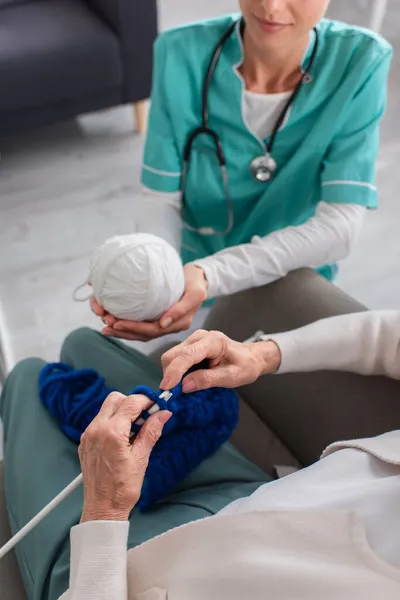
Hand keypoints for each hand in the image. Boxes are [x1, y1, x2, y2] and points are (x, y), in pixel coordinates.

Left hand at [79, 392, 170, 521]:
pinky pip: (99, 421)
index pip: (131, 402)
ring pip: (106, 409)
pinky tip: (123, 437)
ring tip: (136, 430)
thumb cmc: (122, 489)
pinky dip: (113, 422)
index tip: (157, 406)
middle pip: (115, 399)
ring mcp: (88, 435)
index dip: (147, 401)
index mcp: (111, 432)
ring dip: (122, 412)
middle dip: (132, 403)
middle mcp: (96, 429)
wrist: (102, 509)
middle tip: (146, 416)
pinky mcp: (85, 442)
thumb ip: (151, 431)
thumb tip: (163, 414)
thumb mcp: (141, 458)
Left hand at [100, 264, 207, 340]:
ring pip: (138, 331)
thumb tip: (163, 323)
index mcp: (179, 324)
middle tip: (105, 325)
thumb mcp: (196, 293)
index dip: (134, 329)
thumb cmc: (197, 283)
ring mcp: (162, 322)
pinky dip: (124, 322)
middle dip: (122, 331)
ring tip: (104, 325)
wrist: (199, 277)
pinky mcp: (156, 315)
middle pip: (142, 334)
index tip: (117, 323)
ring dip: (120, 330)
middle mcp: (168, 326)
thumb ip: (182, 308)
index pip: (153, 330)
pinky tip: (111, 318)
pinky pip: (139, 323)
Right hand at [160, 330, 280, 391]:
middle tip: (174, 394)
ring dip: (172, 374)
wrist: (251, 357)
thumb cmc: (245, 366)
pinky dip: (176, 372)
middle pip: (173, 354)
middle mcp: (199, 337)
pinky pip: (176, 359)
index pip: (187, 355)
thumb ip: (208, 380)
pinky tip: (185, 381)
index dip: (174, 371)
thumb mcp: (231, 377)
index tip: (166, 388)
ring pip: (172, 357)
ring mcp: (193, 340)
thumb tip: (184, 386)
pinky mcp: (190, 346)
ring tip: (182, 388)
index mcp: (212, 341)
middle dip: (170, 374)